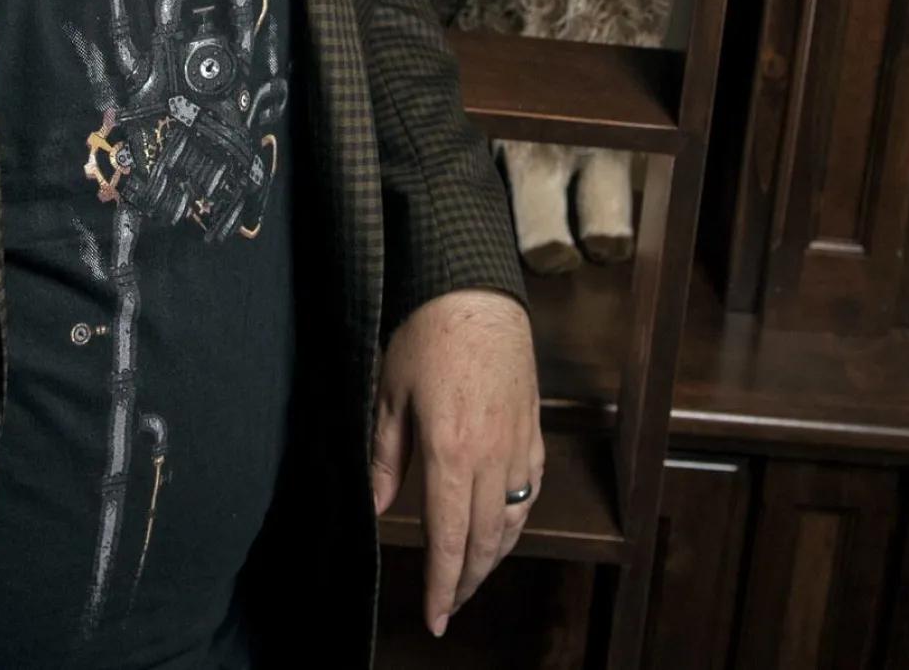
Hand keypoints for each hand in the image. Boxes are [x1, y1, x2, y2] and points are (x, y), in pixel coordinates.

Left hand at [367, 289, 541, 636]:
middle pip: (484, 542)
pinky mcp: (533, 431)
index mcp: (451, 453)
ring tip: (471, 578)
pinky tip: (503, 528)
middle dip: (466, 582)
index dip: (442, 586)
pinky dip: (517, 520)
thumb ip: (384, 459)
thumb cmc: (426, 334)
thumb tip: (375, 511)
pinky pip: (531, 491)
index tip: (435, 617)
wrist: (476, 290)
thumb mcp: (390, 396)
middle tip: (449, 608)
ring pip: (513, 522)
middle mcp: (492, 458)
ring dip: (492, 557)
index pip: (448, 539)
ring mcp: (518, 445)